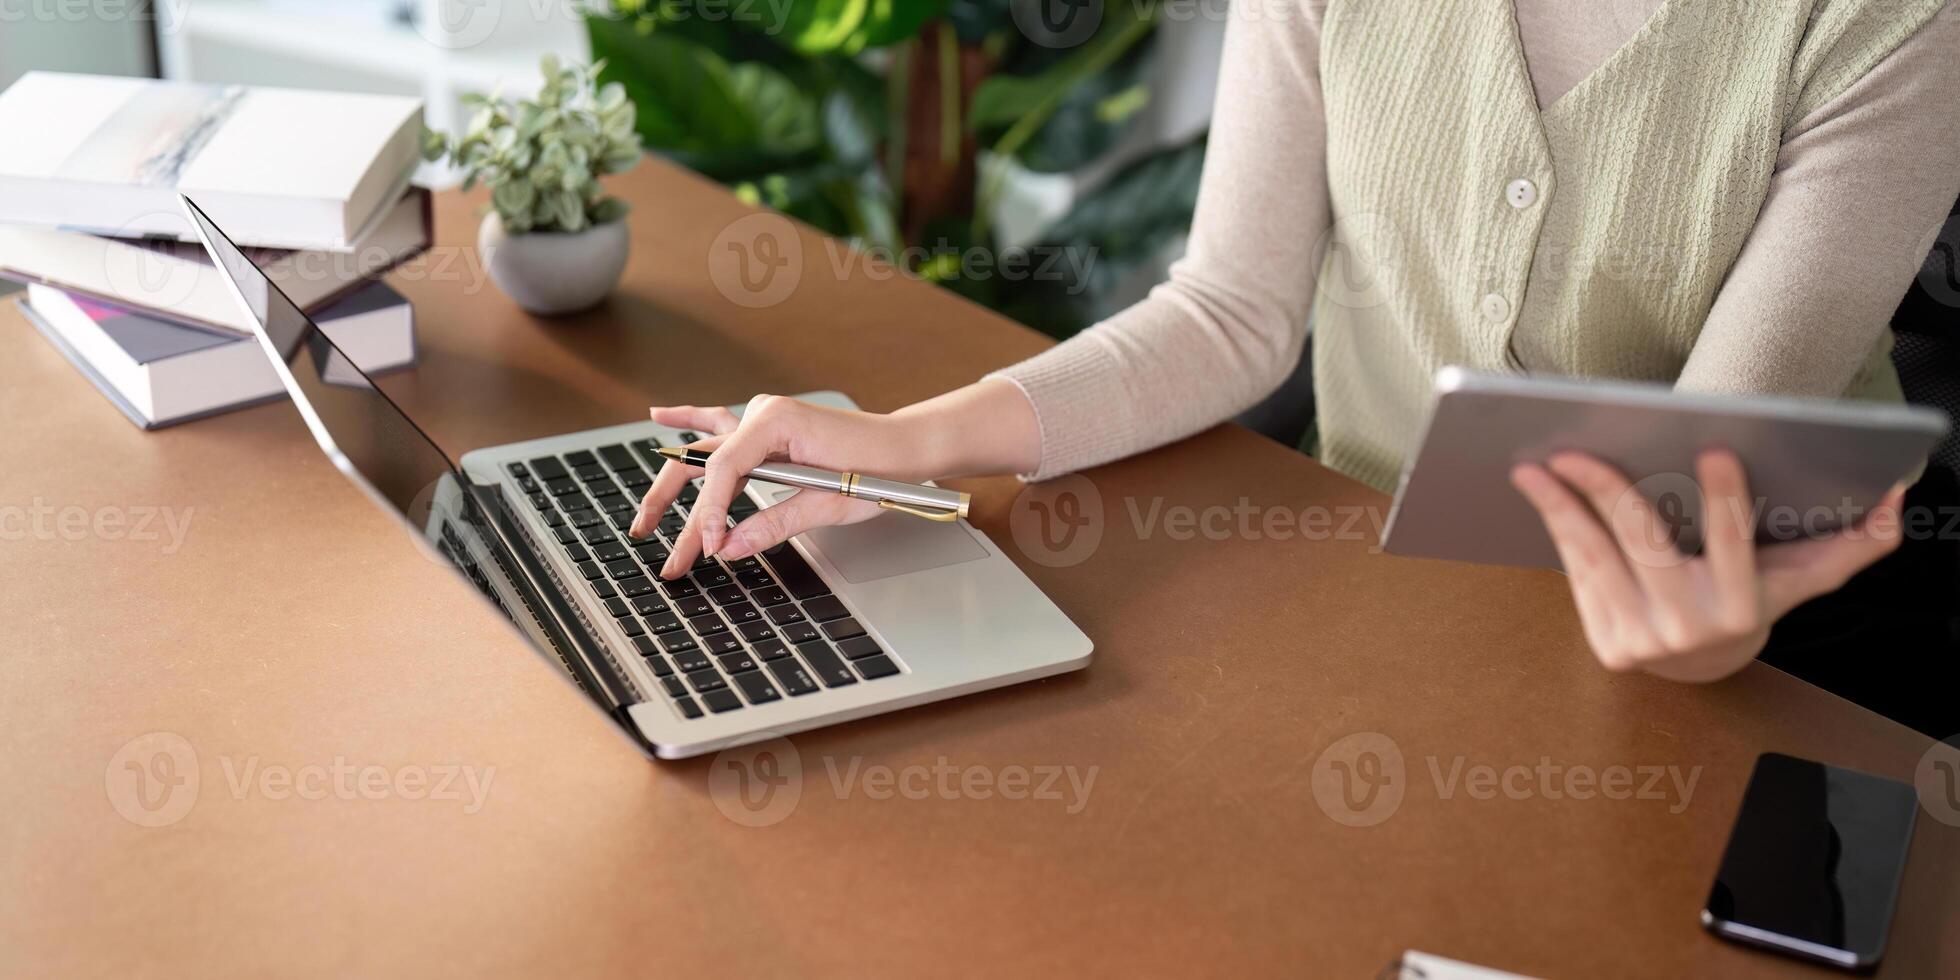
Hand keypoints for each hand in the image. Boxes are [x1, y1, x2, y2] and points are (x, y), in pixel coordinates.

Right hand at [628, 397, 924, 577]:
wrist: (905, 449)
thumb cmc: (879, 469)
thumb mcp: (829, 503)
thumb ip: (774, 523)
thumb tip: (729, 547)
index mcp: (777, 422)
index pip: (722, 470)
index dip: (709, 513)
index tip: (707, 548)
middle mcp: (764, 415)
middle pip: (703, 463)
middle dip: (674, 507)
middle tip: (651, 543)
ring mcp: (765, 421)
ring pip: (706, 454)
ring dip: (674, 485)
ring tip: (645, 517)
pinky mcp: (770, 433)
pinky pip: (722, 429)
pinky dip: (692, 422)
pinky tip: (661, 415)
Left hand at [1510, 450, 1905, 682]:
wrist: (1702, 666)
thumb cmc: (1751, 598)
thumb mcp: (1802, 578)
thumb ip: (1851, 542)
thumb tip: (1898, 496)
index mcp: (1741, 605)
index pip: (1734, 545)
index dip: (1728, 499)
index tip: (1716, 449)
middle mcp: (1690, 626)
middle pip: (1645, 546)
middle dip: (1607, 494)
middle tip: (1575, 450)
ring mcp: (1643, 639)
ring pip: (1596, 559)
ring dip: (1560, 509)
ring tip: (1532, 467)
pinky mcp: (1606, 644)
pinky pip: (1578, 576)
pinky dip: (1559, 532)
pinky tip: (1542, 495)